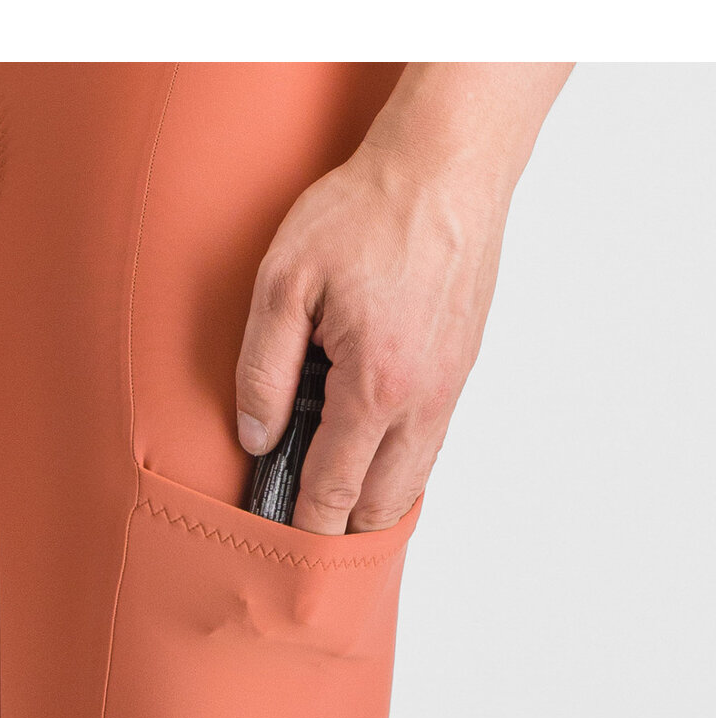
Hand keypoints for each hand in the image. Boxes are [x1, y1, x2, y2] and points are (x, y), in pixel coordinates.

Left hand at [235, 138, 510, 534]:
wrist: (446, 169)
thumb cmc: (364, 214)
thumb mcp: (284, 282)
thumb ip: (263, 368)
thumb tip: (257, 436)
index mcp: (375, 385)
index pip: (334, 487)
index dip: (304, 525)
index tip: (278, 549)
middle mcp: (422, 400)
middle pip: (381, 504)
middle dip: (340, 530)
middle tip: (300, 535)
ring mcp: (448, 388)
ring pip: (412, 482)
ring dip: (372, 505)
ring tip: (331, 508)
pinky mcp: (460, 370)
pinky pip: (430, 446)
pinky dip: (398, 470)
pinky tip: (368, 458)